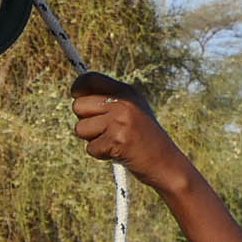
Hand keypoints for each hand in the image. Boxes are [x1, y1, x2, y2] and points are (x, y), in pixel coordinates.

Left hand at [71, 73, 185, 186]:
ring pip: (80, 128)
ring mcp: (120, 120)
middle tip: (104, 130)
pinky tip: (118, 153)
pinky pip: (90, 148)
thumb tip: (76, 94)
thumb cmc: (143, 138)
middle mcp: (123, 102)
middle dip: (85, 121)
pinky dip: (101, 154)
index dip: (77, 87)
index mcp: (126, 91)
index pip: (90, 78)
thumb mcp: (131, 111)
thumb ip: (108, 100)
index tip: (76, 95)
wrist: (165, 162)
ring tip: (113, 142)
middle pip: (78, 105)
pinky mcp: (117, 140)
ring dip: (92, 140)